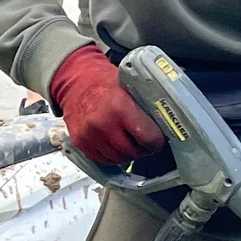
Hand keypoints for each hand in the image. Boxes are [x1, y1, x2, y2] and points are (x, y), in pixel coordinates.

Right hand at [49, 43, 164, 167]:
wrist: (75, 81)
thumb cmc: (105, 83)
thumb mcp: (129, 88)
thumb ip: (144, 107)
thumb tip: (165, 124)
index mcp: (120, 108)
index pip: (147, 137)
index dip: (156, 142)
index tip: (158, 141)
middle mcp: (103, 123)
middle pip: (132, 152)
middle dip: (142, 150)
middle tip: (145, 144)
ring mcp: (89, 135)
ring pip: (117, 159)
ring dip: (126, 155)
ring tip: (129, 143)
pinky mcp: (80, 142)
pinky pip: (101, 160)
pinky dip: (111, 156)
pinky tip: (115, 146)